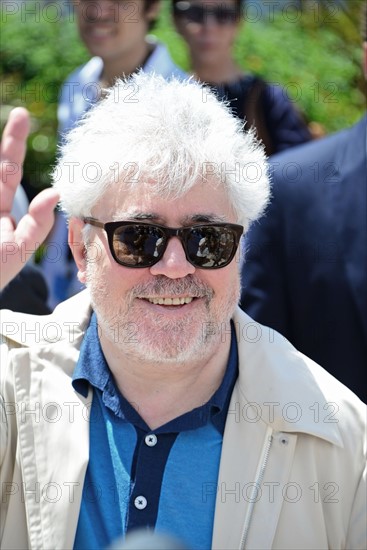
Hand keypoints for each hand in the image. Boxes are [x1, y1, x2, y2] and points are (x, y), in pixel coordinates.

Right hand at [0, 108, 58, 289]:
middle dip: (9, 139)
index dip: (13, 142)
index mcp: (0, 208)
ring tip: (21, 125)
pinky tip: (4, 211)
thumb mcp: (20, 249)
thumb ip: (37, 224)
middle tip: (21, 113)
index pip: (7, 170)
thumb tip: (55, 191)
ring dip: (5, 156)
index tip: (22, 114)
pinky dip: (0, 180)